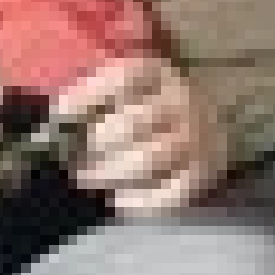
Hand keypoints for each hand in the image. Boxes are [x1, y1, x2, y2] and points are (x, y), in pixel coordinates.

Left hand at [49, 53, 221, 213]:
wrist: (218, 119)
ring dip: (107, 175)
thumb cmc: (157, 104)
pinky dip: (138, 202)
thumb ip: (96, 94)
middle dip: (91, 147)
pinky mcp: (205, 172)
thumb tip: (56, 120)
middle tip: (72, 162)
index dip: (85, 96)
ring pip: (143, 162)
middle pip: (126, 126)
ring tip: (87, 179)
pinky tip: (119, 200)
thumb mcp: (132, 85)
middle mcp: (182, 101)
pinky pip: (167, 194)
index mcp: (160, 72)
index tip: (57, 116)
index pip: (121, 78)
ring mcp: (197, 138)